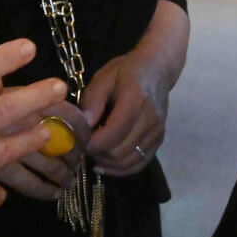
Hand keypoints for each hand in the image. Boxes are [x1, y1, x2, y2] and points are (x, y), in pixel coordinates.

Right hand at [0, 98, 90, 200]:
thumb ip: (28, 94)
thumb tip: (68, 100)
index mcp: (28, 97)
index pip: (70, 114)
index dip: (83, 130)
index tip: (86, 139)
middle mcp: (23, 119)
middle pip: (63, 141)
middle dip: (74, 155)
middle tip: (77, 162)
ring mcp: (11, 145)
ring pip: (50, 165)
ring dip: (64, 175)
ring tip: (70, 181)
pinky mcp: (0, 169)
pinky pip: (30, 183)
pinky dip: (44, 190)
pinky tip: (53, 193)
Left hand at [79, 51, 170, 176]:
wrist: (157, 68)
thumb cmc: (126, 70)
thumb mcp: (104, 78)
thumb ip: (92, 102)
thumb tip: (82, 128)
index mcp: (135, 101)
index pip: (111, 135)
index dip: (91, 144)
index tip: (77, 140)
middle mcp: (150, 120)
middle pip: (119, 152)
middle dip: (97, 154)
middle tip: (83, 147)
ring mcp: (157, 132)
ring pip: (129, 162)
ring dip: (108, 163)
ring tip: (93, 154)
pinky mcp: (159, 139)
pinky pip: (140, 163)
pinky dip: (121, 168)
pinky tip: (106, 164)